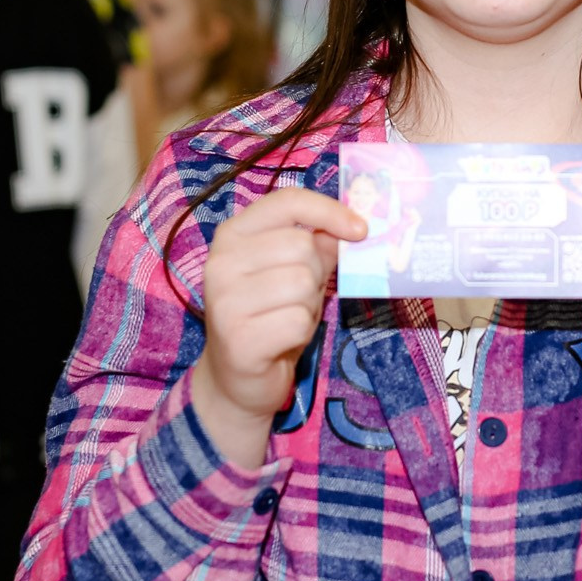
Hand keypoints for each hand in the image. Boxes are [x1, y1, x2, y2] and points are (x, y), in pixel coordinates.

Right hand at [192, 186, 361, 471]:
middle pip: (301, 246)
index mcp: (232, 234)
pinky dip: (303, 331)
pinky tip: (283, 339)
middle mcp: (220, 262)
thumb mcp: (292, 271)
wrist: (238, 378)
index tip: (360, 229)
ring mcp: (224, 301)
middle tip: (300, 295)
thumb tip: (351, 226)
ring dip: (309, 304)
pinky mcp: (238, 339)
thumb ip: (316, 243)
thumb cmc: (269, 315)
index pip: (287, 202)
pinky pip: (298, 320)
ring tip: (288, 316)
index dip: (330, 211)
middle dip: (317, 272)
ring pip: (302, 282)